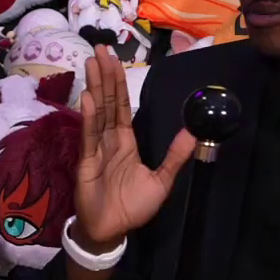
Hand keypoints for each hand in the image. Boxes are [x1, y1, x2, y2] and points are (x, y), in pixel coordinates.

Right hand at [73, 46, 197, 249]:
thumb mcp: (162, 181)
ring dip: (95, 87)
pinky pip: (89, 135)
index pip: (122, 106)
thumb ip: (175, 156)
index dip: (118, 82)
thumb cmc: (133, 207)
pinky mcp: (87, 161)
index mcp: (126, 142)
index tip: (114, 59)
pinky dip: (89, 116)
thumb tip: (193, 131)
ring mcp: (96, 148)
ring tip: (92, 63)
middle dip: (105, 75)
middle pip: (108, 101)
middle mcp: (109, 140)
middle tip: (100, 48)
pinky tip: (88, 98)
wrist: (111, 231)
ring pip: (97, 112)